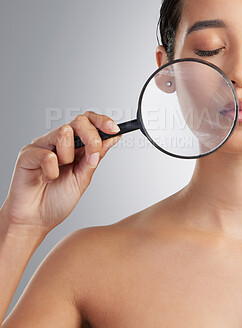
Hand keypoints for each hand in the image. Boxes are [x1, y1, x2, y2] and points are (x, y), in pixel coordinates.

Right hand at [1, 111, 121, 236]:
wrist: (35, 220)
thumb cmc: (56, 200)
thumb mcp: (83, 178)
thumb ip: (96, 157)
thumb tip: (112, 138)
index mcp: (73, 145)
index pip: (88, 121)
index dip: (102, 121)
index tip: (115, 129)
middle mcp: (57, 141)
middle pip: (79, 121)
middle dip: (92, 138)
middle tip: (92, 157)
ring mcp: (42, 145)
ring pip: (64, 132)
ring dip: (68, 157)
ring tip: (59, 174)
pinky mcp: (27, 154)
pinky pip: (48, 155)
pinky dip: (51, 172)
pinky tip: (45, 180)